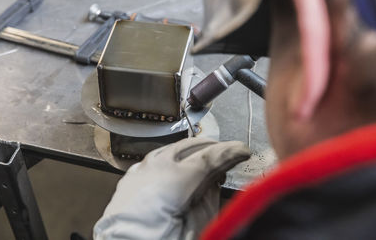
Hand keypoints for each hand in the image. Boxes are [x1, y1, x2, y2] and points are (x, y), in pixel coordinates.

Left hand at [93, 137, 249, 239]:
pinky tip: (180, 166)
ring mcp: (140, 170)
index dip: (230, 152)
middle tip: (229, 156)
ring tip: (208, 162)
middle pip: (191, 146)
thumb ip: (208, 198)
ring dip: (194, 151)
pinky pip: (157, 158)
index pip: (209, 157)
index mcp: (172, 182)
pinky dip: (174, 159)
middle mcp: (153, 169)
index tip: (242, 151)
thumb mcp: (195, 227)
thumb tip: (215, 179)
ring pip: (173, 148)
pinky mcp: (133, 177)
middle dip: (213, 148)